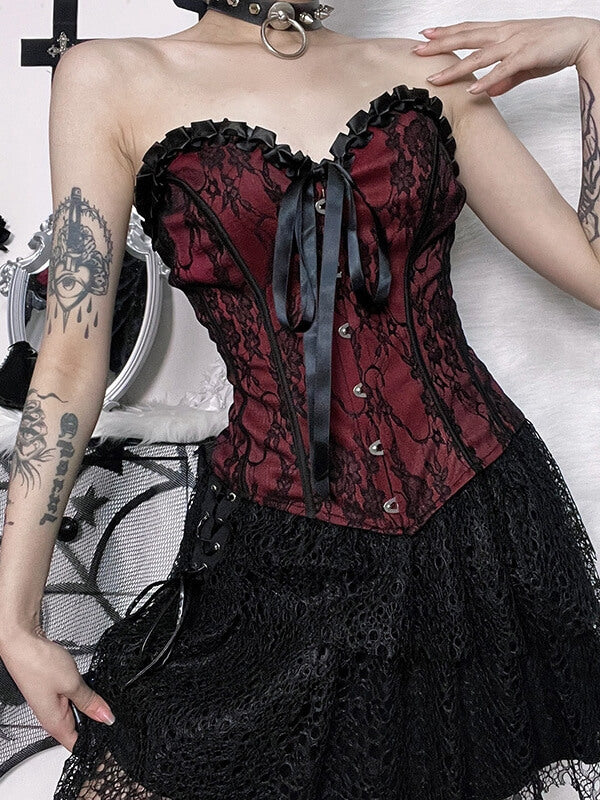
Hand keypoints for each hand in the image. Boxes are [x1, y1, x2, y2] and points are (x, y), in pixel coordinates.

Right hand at [0, 627, 114, 751]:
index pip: (77, 745)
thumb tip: (106, 717)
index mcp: (55, 722)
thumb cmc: (38, 662)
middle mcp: (51, 715)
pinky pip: (71, 697)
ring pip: (76, 710)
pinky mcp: (53, 689)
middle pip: (78, 728)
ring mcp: (52, 702)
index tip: (111, 734)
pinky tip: (89, 685)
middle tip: (111, 711)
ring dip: (89, 704)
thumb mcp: (72, 683)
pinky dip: (82, 692)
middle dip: (95, 722)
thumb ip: (90, 701)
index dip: (95, 742)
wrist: (22, 641)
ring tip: (101, 696)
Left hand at [411, 16, 599, 95]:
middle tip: (417, 50)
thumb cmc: (553, 47)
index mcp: (503, 31)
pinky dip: (487, 80)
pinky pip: (503, 70)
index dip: (447, 32)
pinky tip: (473, 90)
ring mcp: (514, 43)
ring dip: (455, 68)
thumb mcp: (523, 65)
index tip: (426, 36)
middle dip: (439, 44)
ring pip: (478, 56)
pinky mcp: (527, 56)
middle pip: (465, 38)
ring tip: (436, 77)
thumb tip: (488, 91)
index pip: (468, 30)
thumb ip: (504, 79)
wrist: (581, 37)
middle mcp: (504, 33)